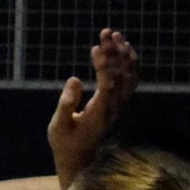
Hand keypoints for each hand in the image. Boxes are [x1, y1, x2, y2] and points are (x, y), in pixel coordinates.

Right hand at [48, 28, 138, 189]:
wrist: (79, 157)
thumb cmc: (64, 142)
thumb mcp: (58, 126)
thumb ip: (66, 104)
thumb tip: (74, 79)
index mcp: (99, 112)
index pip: (108, 84)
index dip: (104, 65)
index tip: (96, 47)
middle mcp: (113, 107)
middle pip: (122, 75)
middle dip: (115, 52)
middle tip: (105, 32)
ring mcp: (118, 105)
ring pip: (129, 75)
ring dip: (124, 54)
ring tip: (113, 35)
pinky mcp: (118, 103)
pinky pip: (131, 80)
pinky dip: (129, 63)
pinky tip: (122, 50)